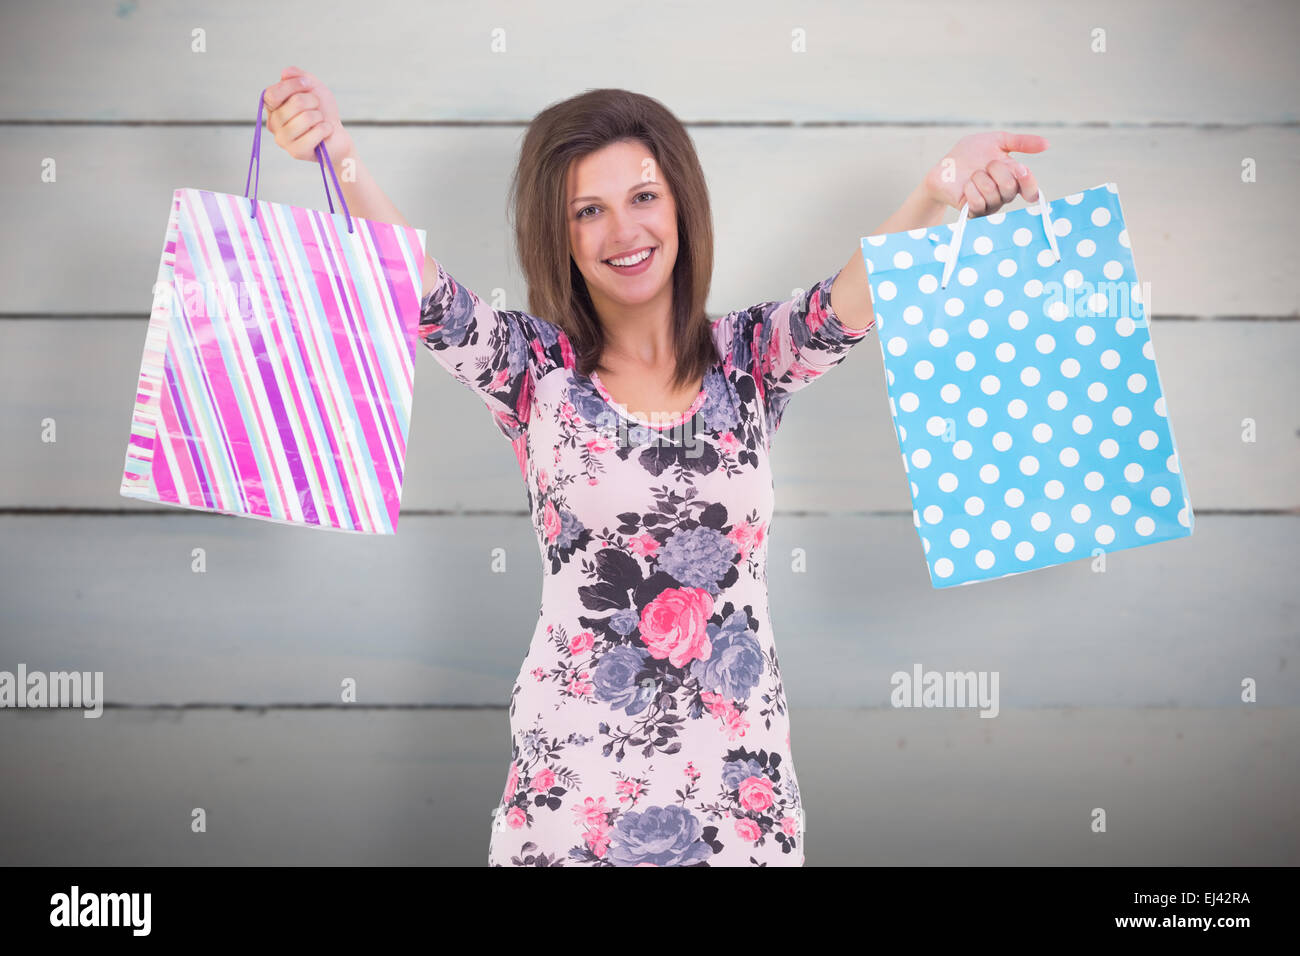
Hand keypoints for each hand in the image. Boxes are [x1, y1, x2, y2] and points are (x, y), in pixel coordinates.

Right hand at [261, 65, 354, 163]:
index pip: (272, 93)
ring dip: (320, 117)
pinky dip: (326, 129)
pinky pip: (315, 133)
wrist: (337, 136)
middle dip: (314, 101)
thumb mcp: (313, 87)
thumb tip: (285, 73)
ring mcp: (283, 139)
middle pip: (295, 102)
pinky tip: (325, 132)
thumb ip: (299, 76)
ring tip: (320, 121)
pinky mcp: (296, 152)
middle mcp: (273, 124)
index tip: (308, 84)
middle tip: (317, 108)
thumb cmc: (322, 112)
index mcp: (272, 107)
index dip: (293, 85)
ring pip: (306, 118)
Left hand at [923, 131, 1049, 216]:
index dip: (1028, 183)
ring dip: (979, 178)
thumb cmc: (970, 154)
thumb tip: (1047, 144)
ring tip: (973, 175)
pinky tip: (965, 185)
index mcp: (1013, 179)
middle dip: (996, 170)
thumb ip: (1021, 142)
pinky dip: (970, 189)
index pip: (1031, 190)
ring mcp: (989, 205)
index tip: (1020, 170)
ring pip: (993, 195)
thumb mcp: (997, 141)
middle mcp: (1004, 195)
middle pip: (1010, 188)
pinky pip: (978, 203)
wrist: (944, 166)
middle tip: (986, 165)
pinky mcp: (973, 212)